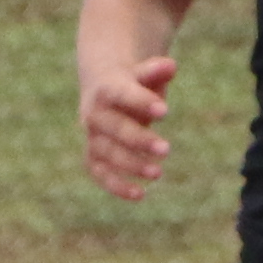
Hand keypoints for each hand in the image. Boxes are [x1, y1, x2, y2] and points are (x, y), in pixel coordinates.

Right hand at [82, 50, 179, 203]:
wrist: (103, 89)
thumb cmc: (133, 82)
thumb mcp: (144, 72)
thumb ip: (156, 70)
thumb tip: (170, 67)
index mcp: (106, 89)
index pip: (121, 95)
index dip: (141, 102)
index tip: (164, 111)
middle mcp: (94, 114)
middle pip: (115, 129)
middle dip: (140, 140)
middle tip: (166, 150)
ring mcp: (92, 137)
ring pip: (107, 153)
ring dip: (131, 165)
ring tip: (158, 173)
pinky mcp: (93, 156)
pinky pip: (100, 173)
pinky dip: (116, 185)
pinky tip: (140, 195)